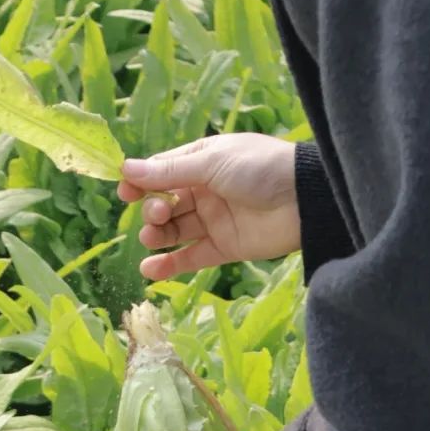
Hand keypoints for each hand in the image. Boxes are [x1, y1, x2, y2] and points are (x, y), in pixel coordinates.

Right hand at [118, 133, 299, 278]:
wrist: (304, 198)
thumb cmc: (259, 168)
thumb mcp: (211, 163)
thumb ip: (169, 171)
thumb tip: (126, 169)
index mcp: (202, 161)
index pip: (162, 172)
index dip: (141, 182)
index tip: (125, 193)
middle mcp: (205, 190)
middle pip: (165, 203)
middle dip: (154, 210)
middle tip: (159, 214)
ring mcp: (214, 220)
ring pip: (175, 231)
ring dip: (157, 235)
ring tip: (153, 237)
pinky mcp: (223, 247)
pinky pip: (190, 257)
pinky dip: (169, 264)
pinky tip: (149, 269)